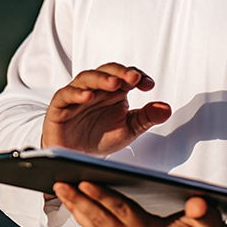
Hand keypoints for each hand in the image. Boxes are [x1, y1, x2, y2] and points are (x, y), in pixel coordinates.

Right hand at [41, 63, 171, 155]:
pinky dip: (76, 94)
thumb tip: (166, 109)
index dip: (138, 76)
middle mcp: (97, 88)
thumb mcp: (129, 128)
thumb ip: (147, 117)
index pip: (127, 75)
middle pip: (108, 71)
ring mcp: (78, 95)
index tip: (148, 85)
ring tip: (114, 83)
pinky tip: (87, 97)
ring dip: (101, 79)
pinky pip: (66, 95)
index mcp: (115, 90)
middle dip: (121, 72)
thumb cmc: (101, 137)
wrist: (77, 155)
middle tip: (133, 77)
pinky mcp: (60, 106)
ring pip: (87, 78)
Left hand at [53, 182, 222, 226]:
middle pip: (100, 221)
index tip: (85, 181)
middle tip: (60, 183)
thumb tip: (197, 203)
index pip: (122, 211)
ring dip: (77, 211)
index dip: (103, 196)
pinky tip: (77, 208)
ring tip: (62, 191)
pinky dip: (85, 221)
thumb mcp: (210, 222)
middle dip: (78, 201)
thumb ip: (203, 212)